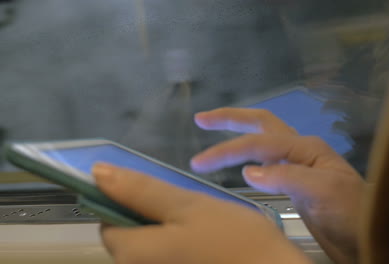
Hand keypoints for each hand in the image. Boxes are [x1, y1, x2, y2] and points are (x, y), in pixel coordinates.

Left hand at [93, 163, 310, 263]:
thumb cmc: (233, 239)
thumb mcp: (187, 205)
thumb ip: (141, 190)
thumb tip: (98, 173)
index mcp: (131, 255)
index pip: (108, 220)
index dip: (128, 199)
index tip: (159, 190)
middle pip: (131, 234)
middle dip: (154, 214)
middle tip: (189, 205)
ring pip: (154, 243)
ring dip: (171, 227)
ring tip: (203, 220)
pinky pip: (171, 254)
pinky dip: (183, 242)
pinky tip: (208, 238)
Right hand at [191, 108, 364, 263]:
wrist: (372, 236)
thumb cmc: (353, 213)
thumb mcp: (324, 192)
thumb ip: (287, 177)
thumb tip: (247, 171)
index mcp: (306, 148)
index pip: (258, 143)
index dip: (228, 150)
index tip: (201, 163)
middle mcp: (300, 151)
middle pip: (261, 125)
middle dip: (231, 119)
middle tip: (201, 119)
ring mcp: (297, 167)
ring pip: (263, 141)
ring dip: (238, 134)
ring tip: (212, 131)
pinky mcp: (295, 185)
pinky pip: (266, 163)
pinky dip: (247, 157)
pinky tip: (239, 163)